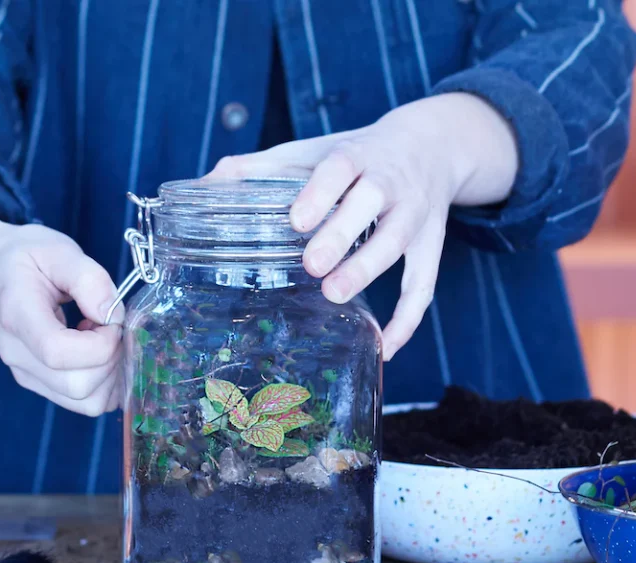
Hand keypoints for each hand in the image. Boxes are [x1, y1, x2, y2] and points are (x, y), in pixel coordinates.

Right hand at [0, 189, 122, 415]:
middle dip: (111, 358)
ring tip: (102, 338)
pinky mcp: (38, 383)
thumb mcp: (58, 250)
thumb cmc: (24, 257)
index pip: (57, 352)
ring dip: (111, 374)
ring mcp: (26, 373)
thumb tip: (113, 317)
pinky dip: (106, 384)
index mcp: (17, 315)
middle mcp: (17, 353)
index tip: (110, 319)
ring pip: (85, 401)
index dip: (99, 343)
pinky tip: (98, 352)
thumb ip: (90, 280)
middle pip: (78, 385)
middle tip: (111, 326)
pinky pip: (84, 402)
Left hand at [207, 93, 517, 359]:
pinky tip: (384, 347)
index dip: (320, 192)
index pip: (340, 167)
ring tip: (335, 295)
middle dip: (343, 234)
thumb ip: (263, 167)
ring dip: (368, 271)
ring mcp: (415, 214)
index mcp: (358, 155)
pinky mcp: (430, 245)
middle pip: (372, 203)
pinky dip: (407, 320)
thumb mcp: (316, 150)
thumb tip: (204, 184)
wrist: (431, 143)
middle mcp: (391, 182)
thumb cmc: (358, 154)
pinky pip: (423, 285)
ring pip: (398, 243)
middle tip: (311, 265)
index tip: (295, 220)